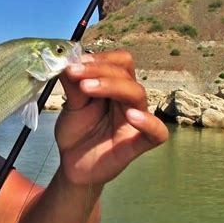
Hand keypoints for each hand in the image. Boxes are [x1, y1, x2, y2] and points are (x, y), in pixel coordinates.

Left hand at [56, 49, 168, 185]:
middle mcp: (127, 100)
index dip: (101, 58)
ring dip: (112, 85)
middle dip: (99, 69)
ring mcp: (135, 120)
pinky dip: (149, 122)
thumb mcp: (71, 105)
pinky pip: (157, 133)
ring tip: (85, 88)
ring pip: (137, 93)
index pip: (119, 62)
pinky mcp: (138, 143)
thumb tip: (66, 60)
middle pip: (126, 74)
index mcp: (114, 87)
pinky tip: (131, 116)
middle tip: (75, 73)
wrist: (71, 164)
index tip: (75, 63)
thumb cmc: (76, 132)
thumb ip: (72, 85)